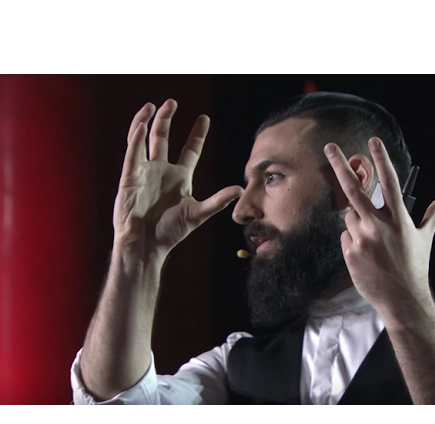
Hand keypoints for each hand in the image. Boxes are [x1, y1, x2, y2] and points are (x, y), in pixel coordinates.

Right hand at [113, 99, 243, 260]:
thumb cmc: (170, 232)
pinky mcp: (129, 178)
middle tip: (172, 102)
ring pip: (144, 140)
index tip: (204, 118)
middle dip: (166, 119)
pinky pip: (132, 153)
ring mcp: (144, 172)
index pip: (190, 150)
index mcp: (180, 177)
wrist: (146, 245)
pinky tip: (141, 125)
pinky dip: (135, 139)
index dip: (197, 134)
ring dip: (147, 122)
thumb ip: (218, 200)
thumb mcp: (198, 213)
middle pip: (162, 138)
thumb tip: (239, 189)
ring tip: (153, 106)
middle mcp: (162, 171)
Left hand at [323, 137, 434, 318]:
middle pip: (354, 189)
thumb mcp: (426, 239)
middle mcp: (379, 226)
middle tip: (330, 147)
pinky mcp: (350, 252)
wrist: (402, 298)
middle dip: (341, 165)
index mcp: (399, 220)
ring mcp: (362, 239)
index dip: (381, 159)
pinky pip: (345, 237)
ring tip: (374, 243)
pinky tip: (366, 254)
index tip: (373, 141)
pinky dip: (353, 241)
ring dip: (357, 222)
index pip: (389, 183)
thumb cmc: (415, 267)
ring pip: (350, 217)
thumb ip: (433, 215)